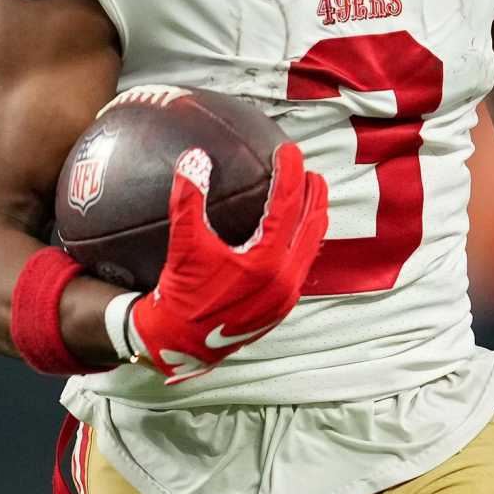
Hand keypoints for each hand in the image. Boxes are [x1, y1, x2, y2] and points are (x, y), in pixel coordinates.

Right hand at [129, 143, 328, 383]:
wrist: (180, 343)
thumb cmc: (181, 294)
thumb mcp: (184, 245)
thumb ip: (189, 200)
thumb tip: (194, 158)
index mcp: (266, 262)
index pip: (286, 205)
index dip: (288, 172)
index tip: (288, 149)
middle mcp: (284, 279)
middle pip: (311, 225)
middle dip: (313, 194)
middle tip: (309, 170)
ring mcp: (285, 296)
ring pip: (311, 247)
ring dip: (312, 218)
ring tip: (310, 196)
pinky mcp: (280, 307)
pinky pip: (301, 266)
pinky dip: (302, 243)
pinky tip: (293, 235)